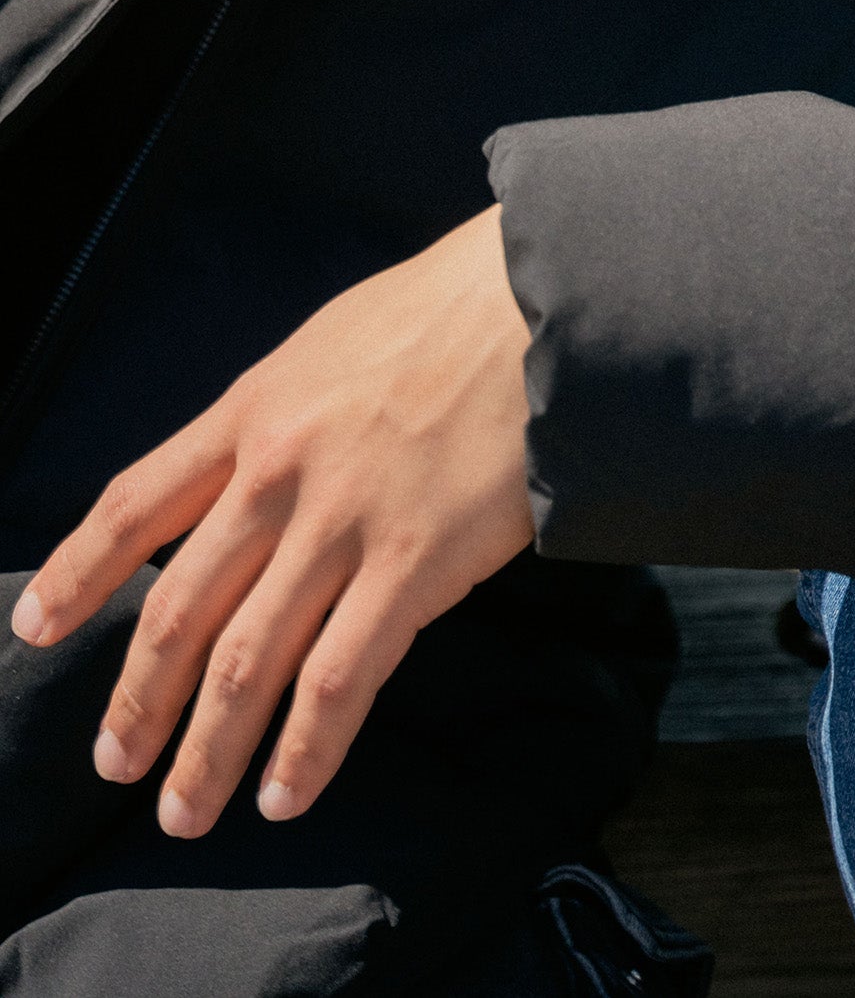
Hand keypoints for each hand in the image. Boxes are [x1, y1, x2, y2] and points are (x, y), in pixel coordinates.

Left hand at [8, 209, 534, 836]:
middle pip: (178, 609)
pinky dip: (304, 748)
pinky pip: (341, 679)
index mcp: (253, 411)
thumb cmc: (451, 312)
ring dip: (206, 751)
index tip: (36, 628)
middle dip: (137, 701)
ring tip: (186, 811)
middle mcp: (279, 471)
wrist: (548, 298)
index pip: (135, 504)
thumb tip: (249, 485)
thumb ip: (281, 417)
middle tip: (114, 764)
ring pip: (246, 662)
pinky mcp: (415, 562)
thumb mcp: (331, 345)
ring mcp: (344, 521)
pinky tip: (285, 792)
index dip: (78, 573)